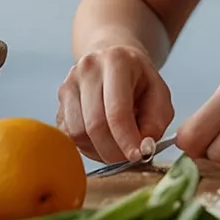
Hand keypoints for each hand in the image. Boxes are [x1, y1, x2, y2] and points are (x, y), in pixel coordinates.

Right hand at [56, 44, 173, 163]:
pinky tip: (101, 140)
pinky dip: (86, 147)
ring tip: (117, 145)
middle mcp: (88, 69)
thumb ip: (155, 122)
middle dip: (113, 151)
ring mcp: (69, 84)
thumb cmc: (139, 81)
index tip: (137, 156)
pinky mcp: (59, 101)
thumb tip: (142, 149)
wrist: (114, 61)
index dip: (127, 140)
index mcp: (116, 62)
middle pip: (94, 125)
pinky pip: (68, 136)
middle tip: (128, 157)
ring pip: (77, 133)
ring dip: (99, 150)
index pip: (117, 111)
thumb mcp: (160, 96)